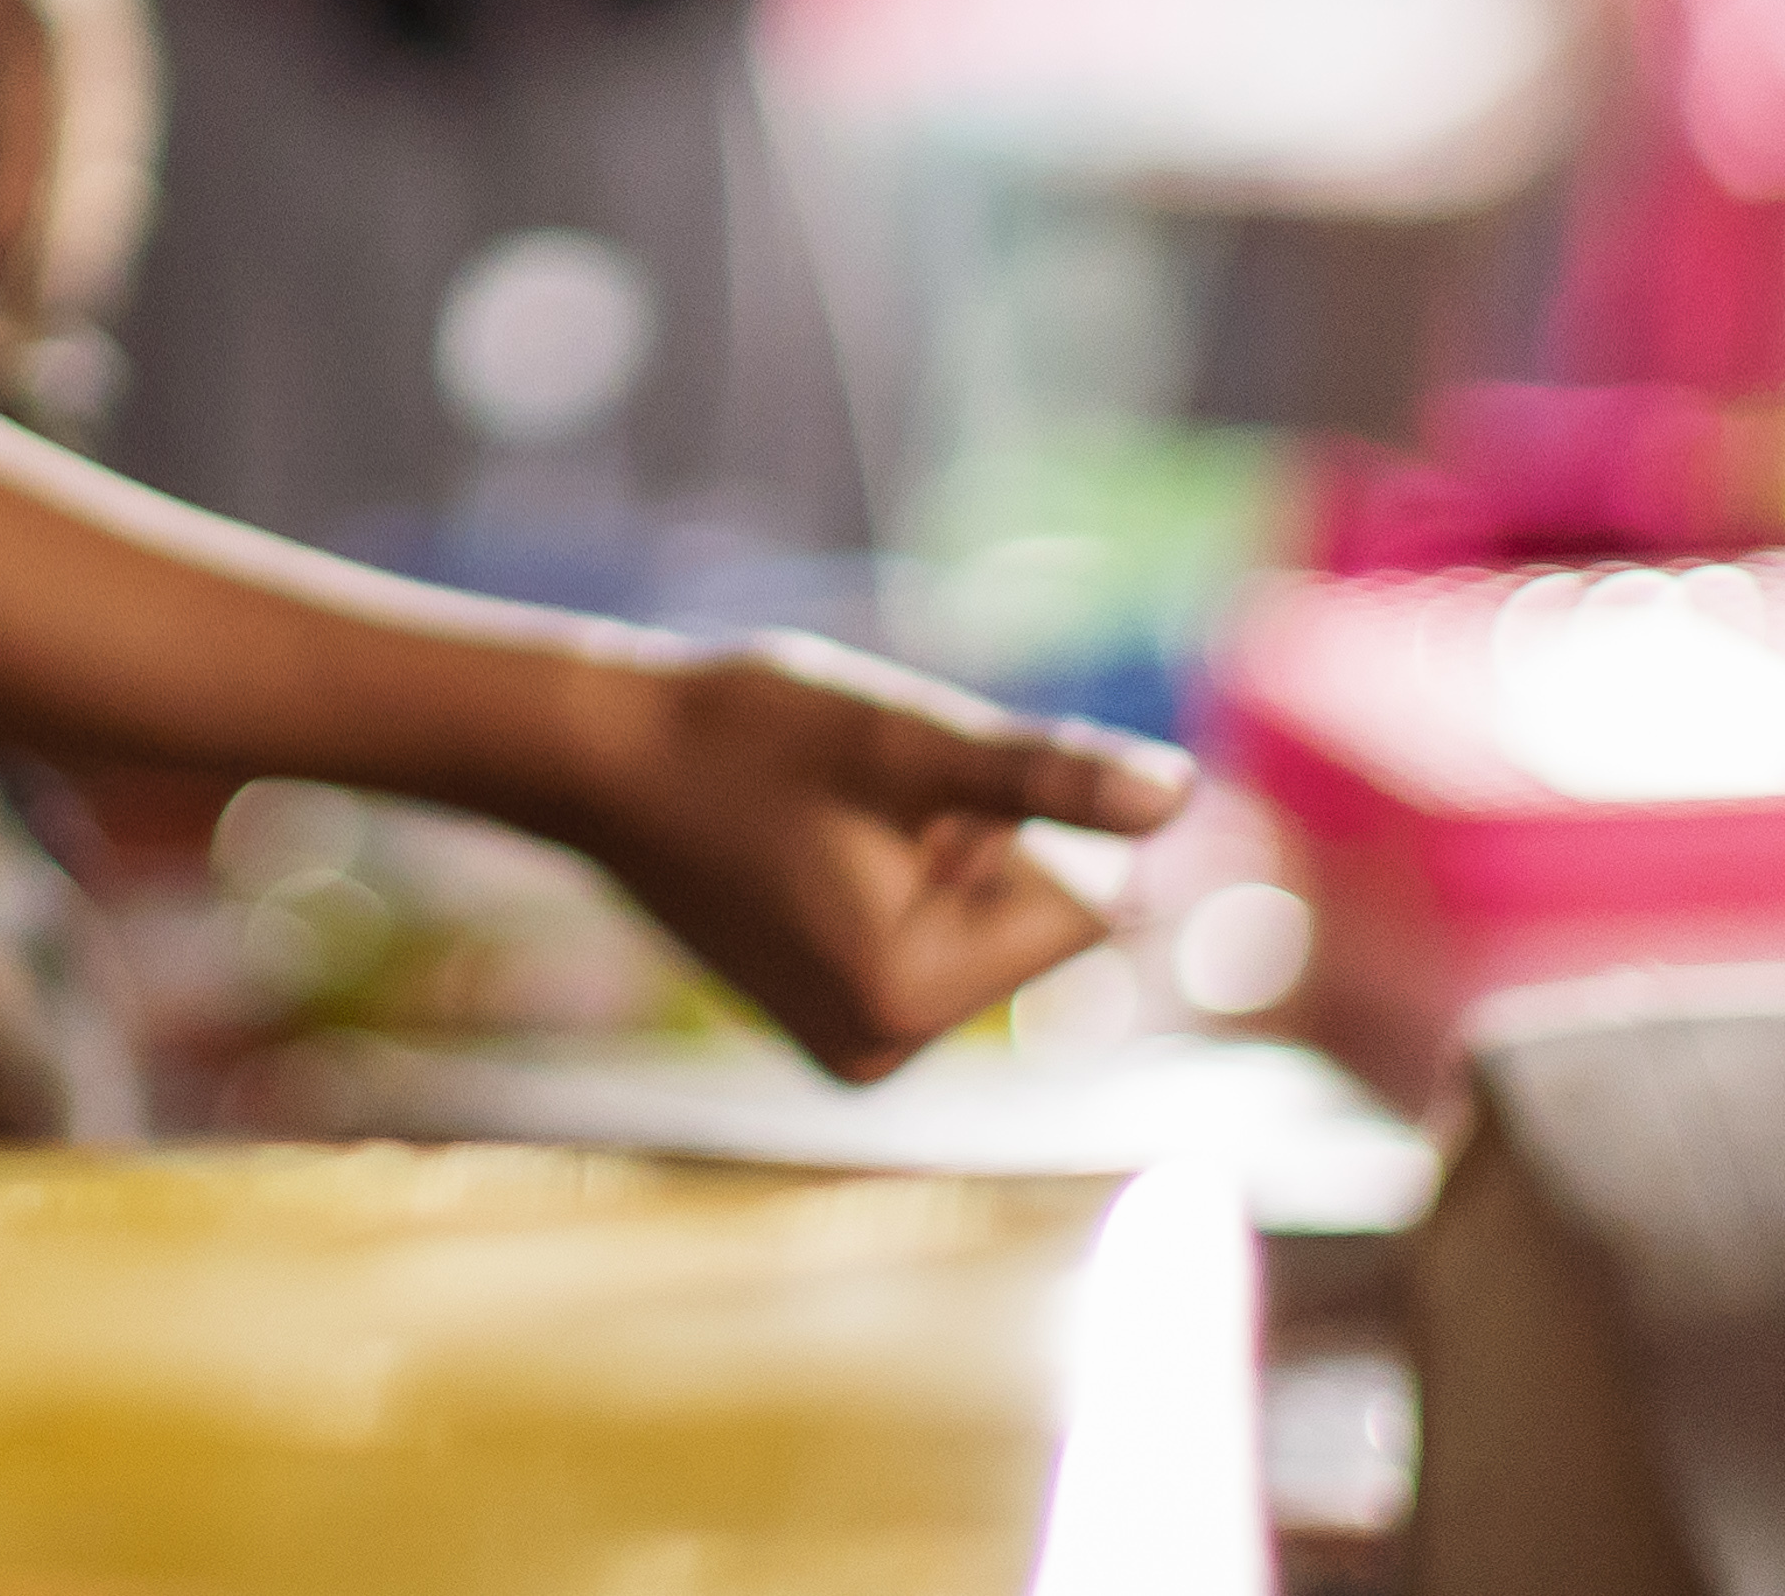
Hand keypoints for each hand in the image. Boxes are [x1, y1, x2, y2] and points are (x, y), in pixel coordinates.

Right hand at [552, 637, 1189, 1083]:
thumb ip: (1049, 775)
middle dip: (977, 846)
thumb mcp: (906, 739)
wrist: (601, 758)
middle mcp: (883, 1053)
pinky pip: (928, 947)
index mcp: (908, 996)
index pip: (1079, 906)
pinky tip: (807, 853)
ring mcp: (854, 1051)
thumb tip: (1183, 799)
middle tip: (851, 806)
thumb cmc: (746, 731)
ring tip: (823, 825)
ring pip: (982, 932)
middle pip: (1034, 929)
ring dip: (936, 861)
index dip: (1011, 821)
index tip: (898, 796)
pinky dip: (895, 888)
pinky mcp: (832, 1030)